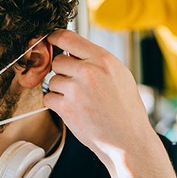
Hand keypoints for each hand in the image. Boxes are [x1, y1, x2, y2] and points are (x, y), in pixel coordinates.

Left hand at [43, 30, 176, 177]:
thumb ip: (97, 61)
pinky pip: (48, 98)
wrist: (128, 140)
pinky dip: (56, 104)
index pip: (67, 37)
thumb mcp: (120, 76)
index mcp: (103, 59)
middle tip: (76, 86)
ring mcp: (76, 89)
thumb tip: (73, 50)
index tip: (50, 42)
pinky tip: (74, 111)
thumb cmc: (126, 110)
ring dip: (60, 90)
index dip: (54, 39)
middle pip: (58, 61)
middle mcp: (89, 71)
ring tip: (80, 102)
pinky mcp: (66, 108)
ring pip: (52, 80)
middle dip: (63, 72)